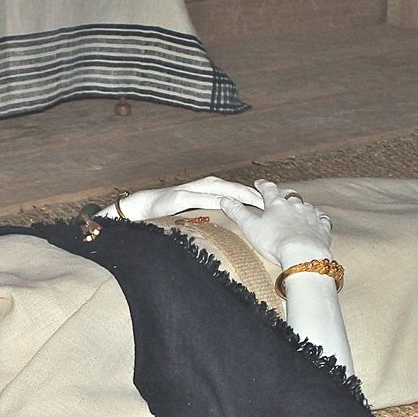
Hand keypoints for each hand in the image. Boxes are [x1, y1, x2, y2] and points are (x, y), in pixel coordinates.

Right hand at [98, 176, 261, 220]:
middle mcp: (204, 186)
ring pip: (221, 189)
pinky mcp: (180, 195)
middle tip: (275, 202)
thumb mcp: (196, 214)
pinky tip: (226, 204)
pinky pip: (201, 197)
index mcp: (210, 191)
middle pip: (235, 189)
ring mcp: (192, 189)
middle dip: (255, 194)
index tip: (276, 205)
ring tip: (257, 201)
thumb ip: (214, 215)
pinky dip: (215, 199)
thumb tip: (233, 230)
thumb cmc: (171, 213)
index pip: (238, 193)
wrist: (141, 207)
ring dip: (240, 194)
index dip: (257, 197)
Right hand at [216, 179, 332, 266]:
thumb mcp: (250, 227)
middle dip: (283, 194)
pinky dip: (317, 218)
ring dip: (300, 206)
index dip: (263, 185)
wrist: (303, 254)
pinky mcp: (322, 228)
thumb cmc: (274, 242)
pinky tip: (316, 220)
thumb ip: (237, 212)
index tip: (259, 183)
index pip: (268, 189)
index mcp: (276, 204)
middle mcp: (295, 205)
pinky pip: (321, 219)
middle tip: (280, 195)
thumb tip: (224, 199)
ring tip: (297, 209)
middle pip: (289, 195)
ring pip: (306, 205)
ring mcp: (310, 215)